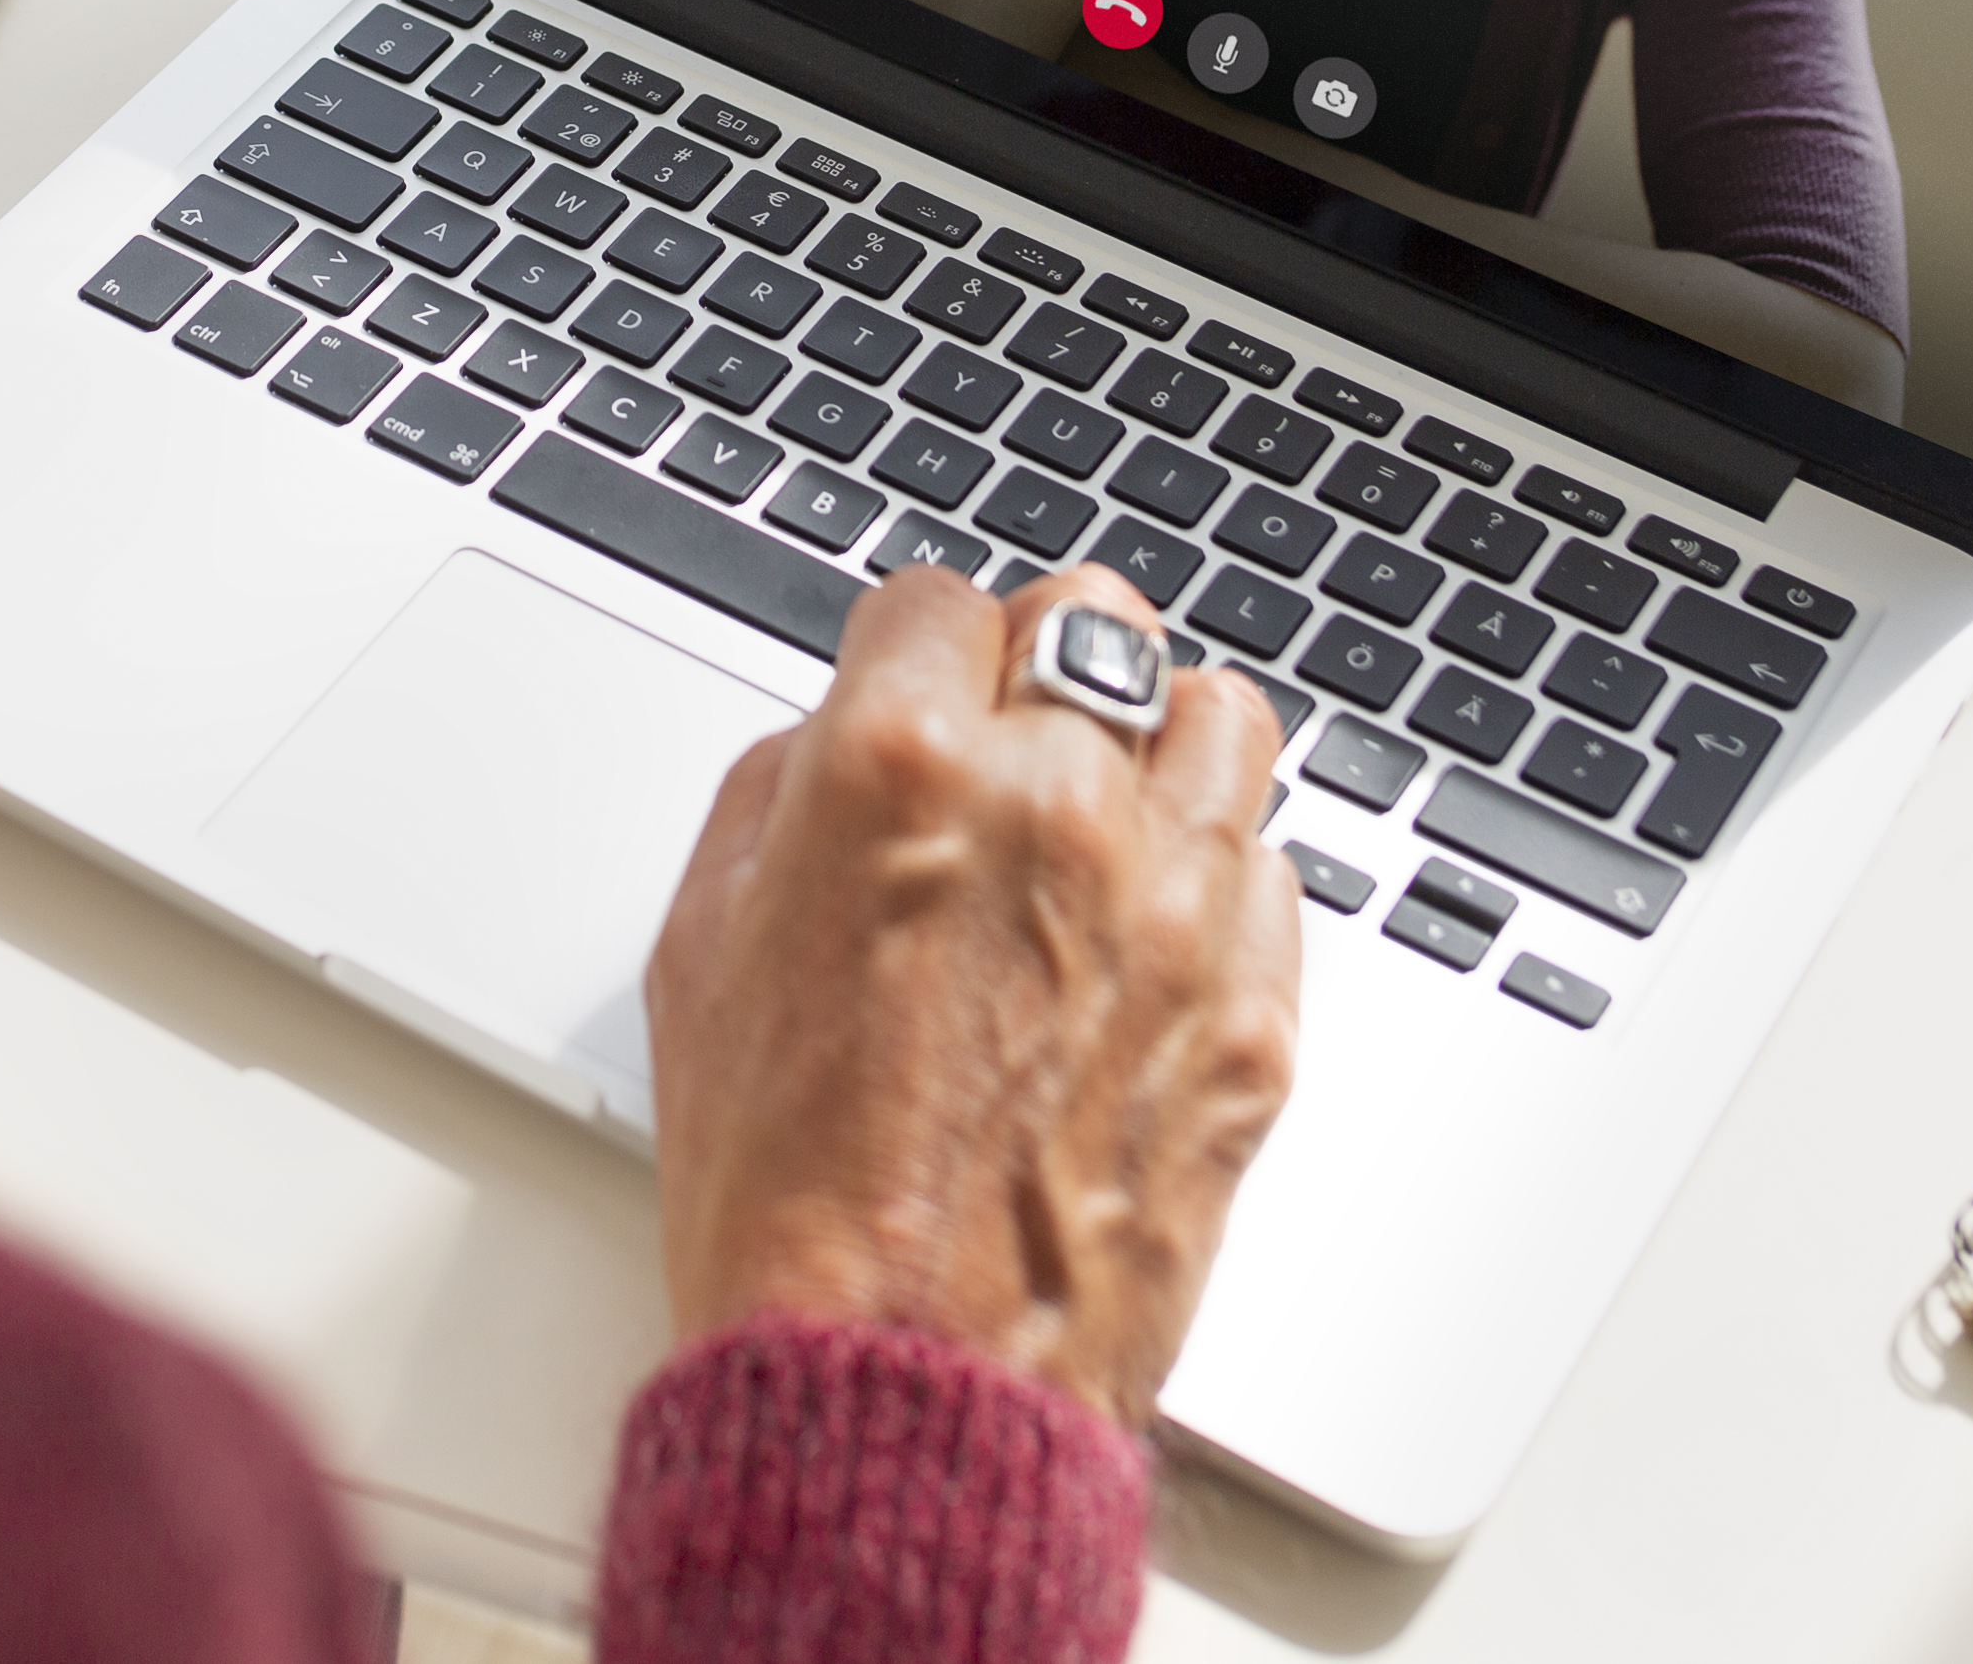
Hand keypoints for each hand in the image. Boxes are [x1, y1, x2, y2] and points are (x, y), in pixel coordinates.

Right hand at [640, 569, 1303, 1429]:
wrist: (905, 1375)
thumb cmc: (787, 1193)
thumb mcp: (699, 954)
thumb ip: (776, 803)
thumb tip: (826, 750)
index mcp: (902, 767)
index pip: (938, 597)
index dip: (908, 650)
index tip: (911, 689)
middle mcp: (1059, 806)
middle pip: (1094, 622)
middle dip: (1038, 667)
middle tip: (1007, 738)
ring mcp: (1179, 906)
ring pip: (1219, 718)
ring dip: (1155, 745)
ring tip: (1108, 811)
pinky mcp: (1256, 1009)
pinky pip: (1273, 872)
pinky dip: (1217, 882)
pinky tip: (1149, 938)